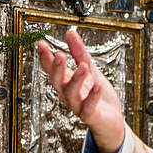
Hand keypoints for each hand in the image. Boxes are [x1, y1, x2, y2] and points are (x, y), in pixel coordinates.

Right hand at [37, 28, 125, 152]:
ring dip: (76, 80)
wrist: (111, 120)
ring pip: (70, 94)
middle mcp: (68, 94)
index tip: (41, 43)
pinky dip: (92, 97)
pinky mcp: (90, 116)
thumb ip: (80, 53)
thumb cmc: (98, 96)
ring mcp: (77, 106)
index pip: (51, 68)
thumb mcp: (90, 70)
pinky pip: (88, 108)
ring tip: (83, 67)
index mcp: (66, 82)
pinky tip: (97, 86)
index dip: (45, 57)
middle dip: (56, 68)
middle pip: (56, 81)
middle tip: (59, 54)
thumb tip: (69, 32)